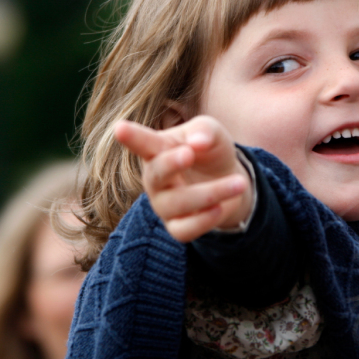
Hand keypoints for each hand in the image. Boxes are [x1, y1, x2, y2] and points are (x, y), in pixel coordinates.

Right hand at [114, 116, 251, 242]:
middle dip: (170, 164)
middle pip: (156, 174)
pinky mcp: (177, 227)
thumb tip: (197, 143)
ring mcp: (163, 205)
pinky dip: (204, 220)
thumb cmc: (211, 150)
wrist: (229, 179)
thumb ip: (205, 131)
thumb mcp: (213, 133)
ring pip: (177, 203)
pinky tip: (221, 208)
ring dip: (211, 192)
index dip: (131, 137)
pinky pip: (184, 230)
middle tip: (189, 153)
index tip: (119, 128)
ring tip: (239, 183)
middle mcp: (155, 179)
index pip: (143, 143)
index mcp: (158, 150)